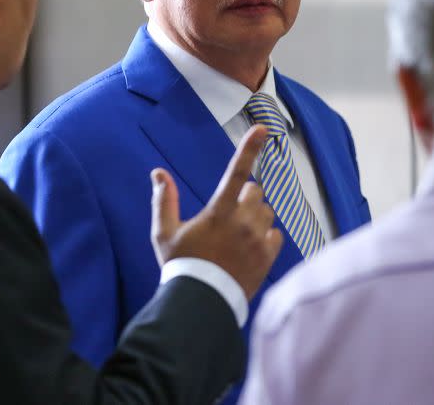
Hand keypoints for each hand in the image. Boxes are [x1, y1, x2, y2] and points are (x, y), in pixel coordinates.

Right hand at [150, 125, 282, 299]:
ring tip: (236, 235)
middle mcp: (243, 222)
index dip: (249, 148)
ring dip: (255, 216)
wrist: (201, 305)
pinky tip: (249, 248)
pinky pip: (276, 234)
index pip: (236, 172)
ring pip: (266, 211)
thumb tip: (158, 173)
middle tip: (228, 214)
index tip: (261, 128)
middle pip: (256, 191)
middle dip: (245, 196)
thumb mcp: (164, 234)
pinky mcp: (268, 257)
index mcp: (218, 212)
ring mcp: (258, 240)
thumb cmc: (181, 267)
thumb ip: (163, 201)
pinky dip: (266, 236)